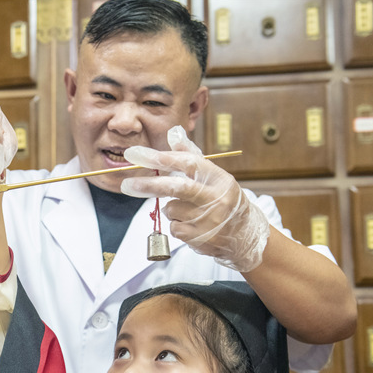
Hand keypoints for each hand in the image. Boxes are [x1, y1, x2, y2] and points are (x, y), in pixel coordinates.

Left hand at [120, 126, 269, 272]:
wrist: (245, 236)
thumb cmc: (224, 201)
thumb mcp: (214, 177)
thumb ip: (191, 157)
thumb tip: (173, 134)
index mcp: (219, 179)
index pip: (187, 163)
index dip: (160, 157)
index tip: (137, 154)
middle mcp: (216, 198)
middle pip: (176, 188)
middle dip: (149, 185)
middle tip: (127, 184)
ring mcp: (209, 220)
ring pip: (171, 209)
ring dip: (171, 209)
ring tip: (189, 211)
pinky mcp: (201, 238)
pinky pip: (174, 228)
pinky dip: (176, 225)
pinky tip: (192, 225)